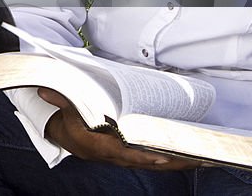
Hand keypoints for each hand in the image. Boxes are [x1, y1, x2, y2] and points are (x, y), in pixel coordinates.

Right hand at [38, 89, 200, 170]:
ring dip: (180, 162)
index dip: (144, 156)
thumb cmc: (70, 121)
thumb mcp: (64, 109)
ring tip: (206, 159)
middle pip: (149, 162)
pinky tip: (193, 156)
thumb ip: (59, 100)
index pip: (125, 154)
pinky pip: (157, 160)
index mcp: (99, 146)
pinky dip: (175, 160)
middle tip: (200, 159)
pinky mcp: (133, 156)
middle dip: (175, 162)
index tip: (163, 158)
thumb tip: (45, 89)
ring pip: (157, 163)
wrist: (66, 136)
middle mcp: (115, 156)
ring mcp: (125, 158)